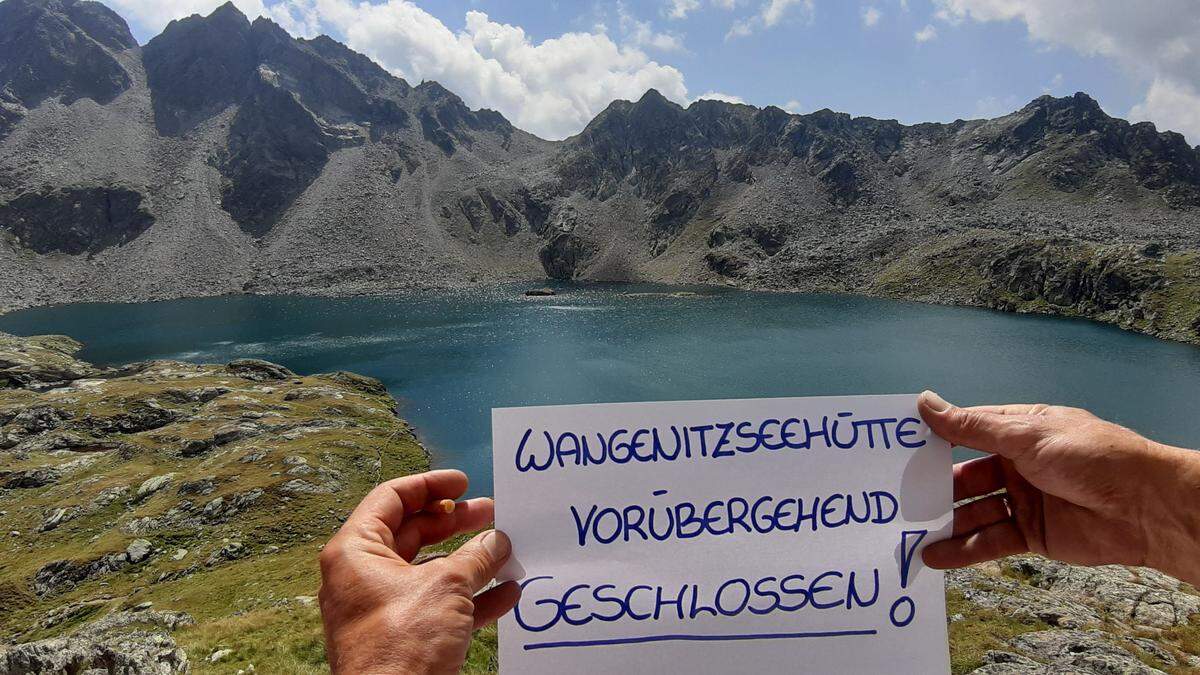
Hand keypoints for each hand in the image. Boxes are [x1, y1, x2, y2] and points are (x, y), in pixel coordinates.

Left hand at [318, 469, 520, 674]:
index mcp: (355, 552)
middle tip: (492, 513)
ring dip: (471, 561)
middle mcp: (363, 576)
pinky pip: (438, 606)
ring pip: (430, 571)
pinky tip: (505, 594)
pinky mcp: (403, 637)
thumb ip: (476, 556)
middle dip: (457, 522)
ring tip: (506, 550)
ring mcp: (383, 608)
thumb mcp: (446, 587)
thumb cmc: (401, 645)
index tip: (464, 483)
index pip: (391, 498)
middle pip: (413, 533)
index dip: (430, 486)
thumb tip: (498, 540)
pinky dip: (471, 598)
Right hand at [917, 391, 1199, 584]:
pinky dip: (962, 549)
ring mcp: (1023, 500)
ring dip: (943, 521)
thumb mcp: (1026, 434)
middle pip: (964, 475)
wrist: (1146, 507)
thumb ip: (972, 426)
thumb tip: (925, 403)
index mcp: (1018, 431)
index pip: (966, 432)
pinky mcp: (1031, 534)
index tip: (896, 447)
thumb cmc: (1092, 456)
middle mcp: (1017, 464)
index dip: (933, 439)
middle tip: (897, 495)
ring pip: (973, 511)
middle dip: (934, 486)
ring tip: (907, 532)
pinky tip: (934, 555)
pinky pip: (989, 540)